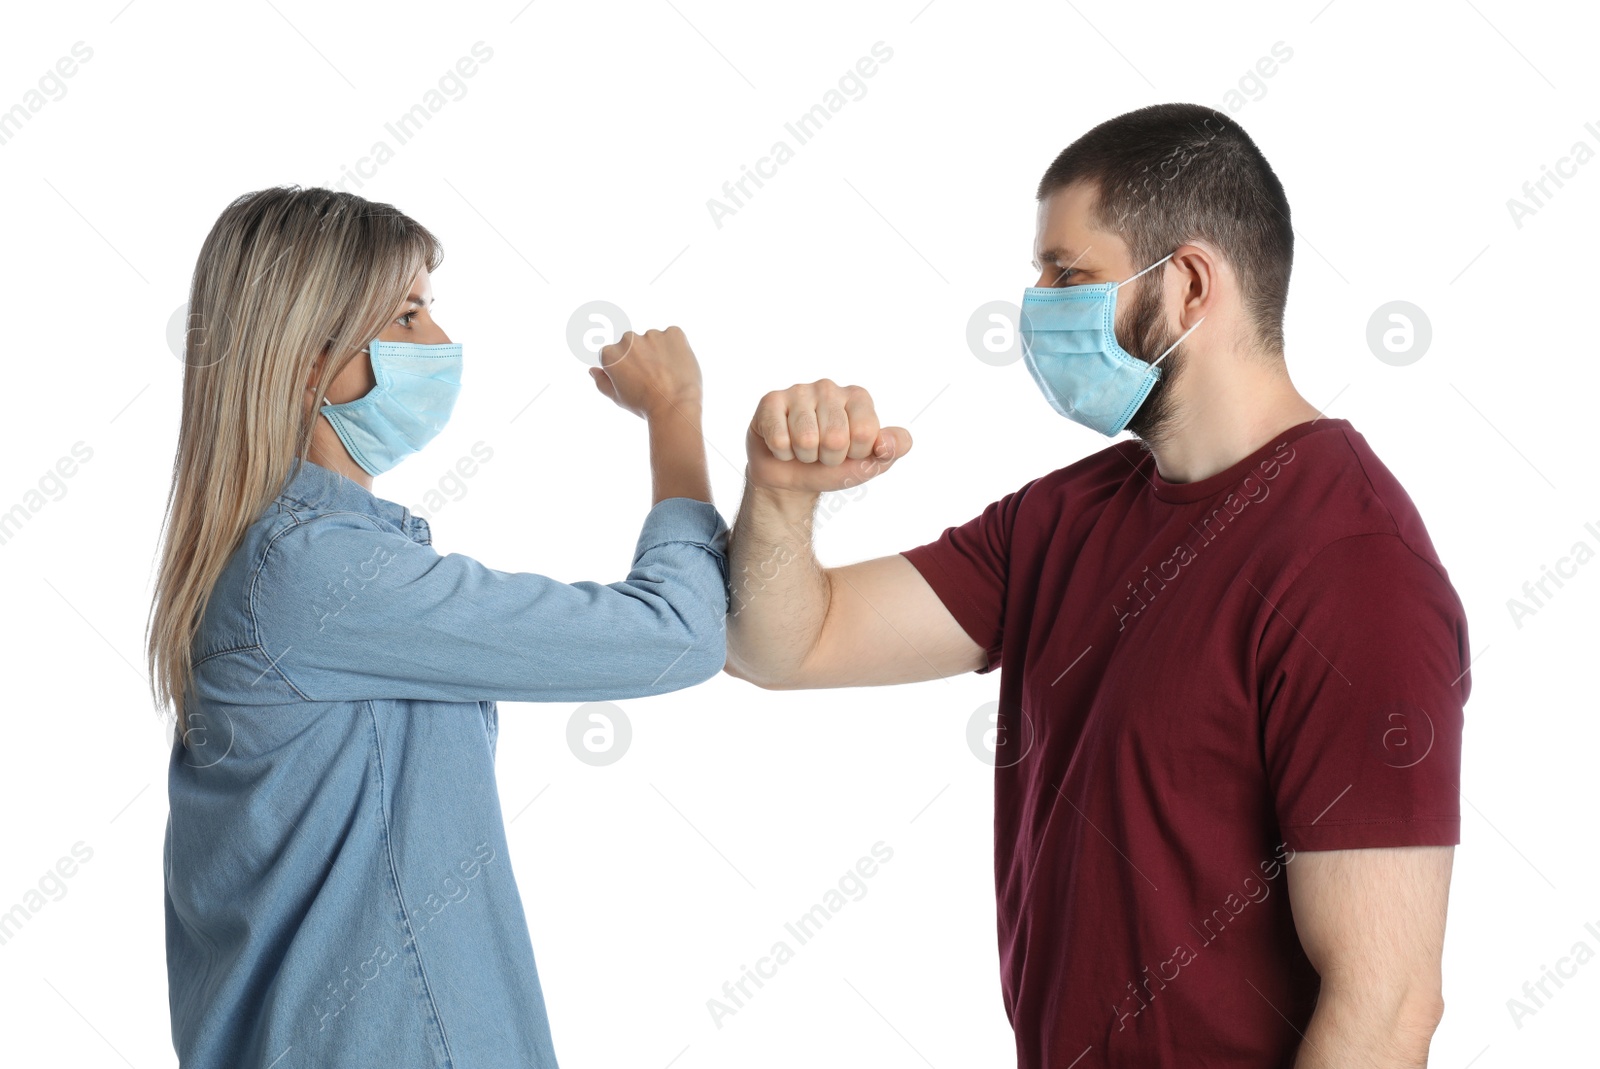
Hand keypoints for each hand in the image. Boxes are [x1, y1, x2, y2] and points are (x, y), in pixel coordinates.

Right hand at [589, 326, 702, 418]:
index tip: (636, 382)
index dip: (626, 370)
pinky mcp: (673, 332)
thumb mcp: (617, 397)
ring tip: (667, 374)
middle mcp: (627, 339)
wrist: (674, 405)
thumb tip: (592, 370)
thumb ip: (602, 381)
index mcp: (610, 353)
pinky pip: (672, 336)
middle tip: (652, 378)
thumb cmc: (644, 405)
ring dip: (658, 352)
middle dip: (641, 357)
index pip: (614, 355)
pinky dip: (675, 347)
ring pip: (652, 340)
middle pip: (632, 345)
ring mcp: (651, 334)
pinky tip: (677, 365)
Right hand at [746, 379, 910, 493]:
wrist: (791, 475)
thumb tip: (887, 444)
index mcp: (858, 397)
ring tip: (803, 449)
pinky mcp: (771, 401)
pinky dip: (782, 454)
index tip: (848, 452)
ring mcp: (799, 391)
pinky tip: (783, 444)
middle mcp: (829, 387)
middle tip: (822, 453)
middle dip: (828, 458)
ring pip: (805, 440)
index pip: (864, 433)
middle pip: (835, 438)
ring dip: (804, 457)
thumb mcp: (869, 463)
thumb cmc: (833, 465)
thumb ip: (891, 450)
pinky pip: (779, 441)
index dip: (855, 454)